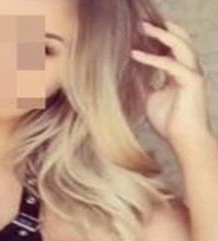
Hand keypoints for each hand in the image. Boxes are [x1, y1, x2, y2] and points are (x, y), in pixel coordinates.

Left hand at [131, 19, 212, 153]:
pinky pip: (171, 65)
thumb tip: (126, 78)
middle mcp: (188, 68)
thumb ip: (143, 86)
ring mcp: (192, 73)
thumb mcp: (150, 100)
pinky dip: (153, 59)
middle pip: (178, 39)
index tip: (138, 30)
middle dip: (160, 28)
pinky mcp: (192, 81)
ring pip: (179, 45)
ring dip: (160, 35)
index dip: (156, 37)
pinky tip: (136, 54)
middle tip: (140, 21)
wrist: (184, 140)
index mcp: (179, 71)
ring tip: (142, 27)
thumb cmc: (169, 123)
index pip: (170, 47)